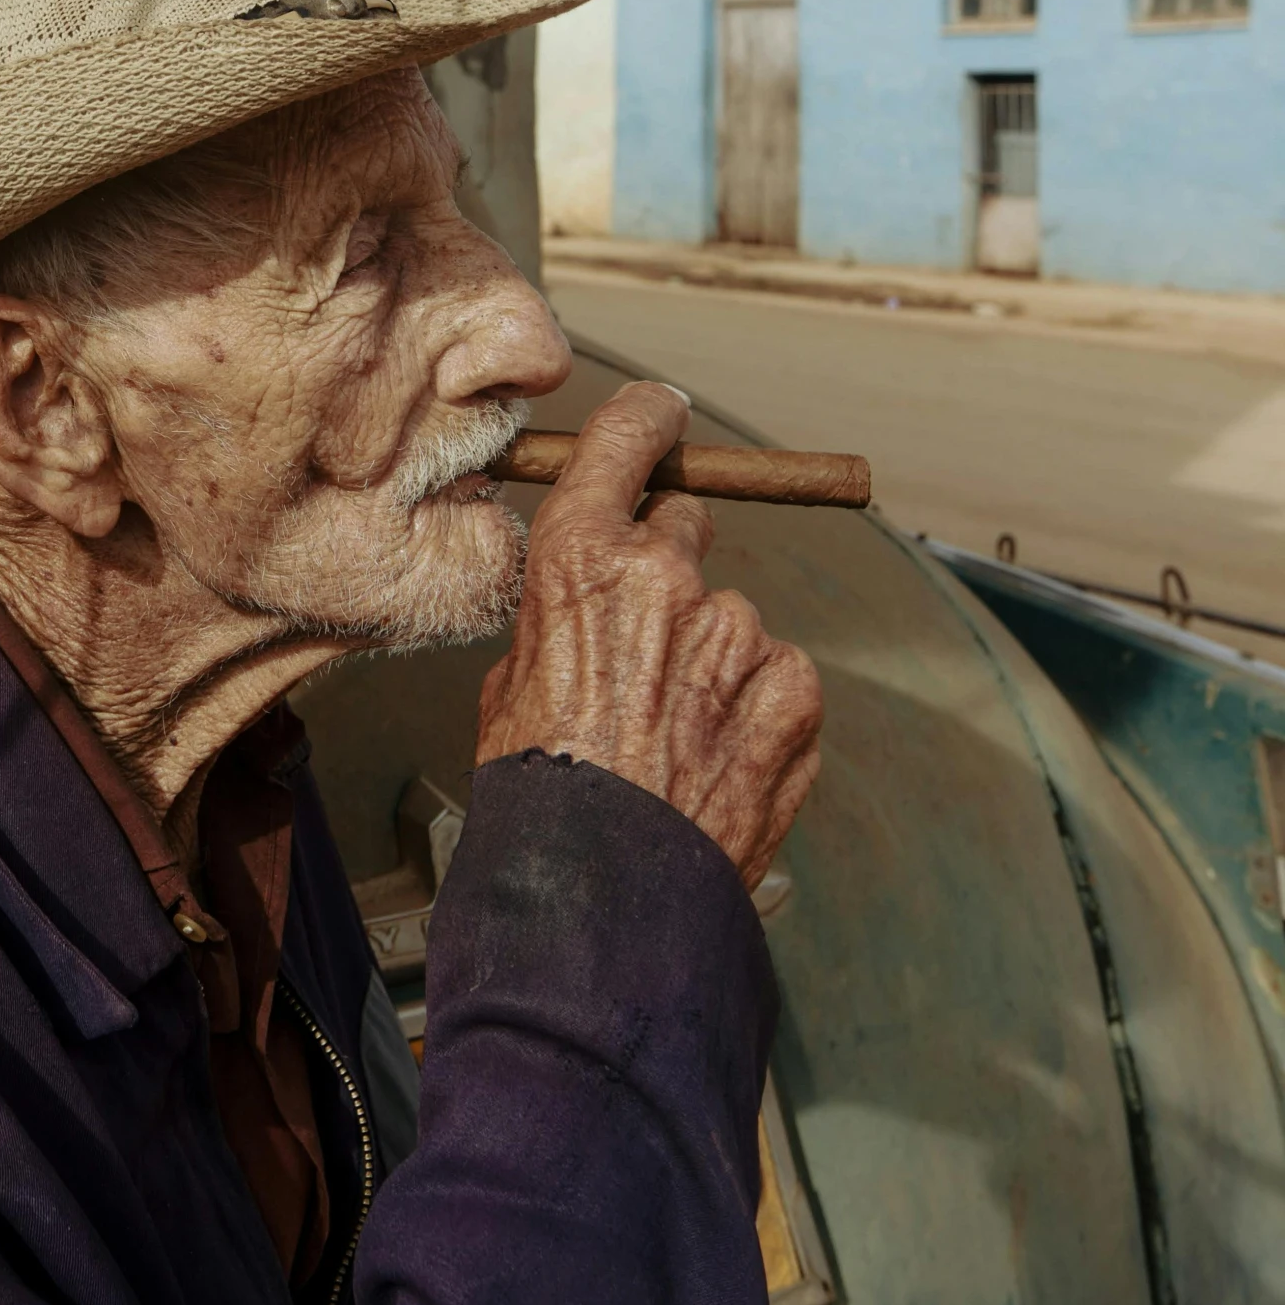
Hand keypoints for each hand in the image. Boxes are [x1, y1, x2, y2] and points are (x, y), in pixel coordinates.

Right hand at [476, 382, 822, 888]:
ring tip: (672, 736)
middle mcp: (667, 578)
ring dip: (711, 660)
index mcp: (581, 561)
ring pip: (730, 618)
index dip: (646, 421)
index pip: (625, 439)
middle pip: (683, 529)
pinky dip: (757, 708)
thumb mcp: (509, 688)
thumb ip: (557, 625)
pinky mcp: (794, 690)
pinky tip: (716, 757)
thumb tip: (581, 615)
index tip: (662, 415)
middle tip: (642, 645)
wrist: (603, 890)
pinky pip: (779, 676)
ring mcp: (739, 632)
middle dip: (665, 573)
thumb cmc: (542, 796)